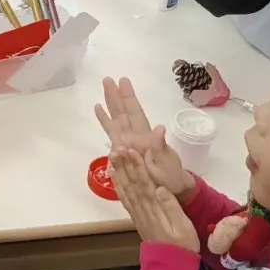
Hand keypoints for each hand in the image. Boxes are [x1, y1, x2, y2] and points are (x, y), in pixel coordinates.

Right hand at [94, 77, 192, 198]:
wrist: (168, 190)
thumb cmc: (170, 176)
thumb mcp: (167, 162)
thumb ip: (160, 146)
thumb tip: (160, 128)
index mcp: (145, 136)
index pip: (135, 113)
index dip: (129, 98)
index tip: (123, 81)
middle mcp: (135, 136)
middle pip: (123, 112)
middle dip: (116, 96)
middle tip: (108, 79)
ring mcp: (127, 143)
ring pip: (116, 119)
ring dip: (110, 104)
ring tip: (104, 88)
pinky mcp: (121, 153)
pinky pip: (111, 133)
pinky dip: (105, 121)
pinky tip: (99, 110)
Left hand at [111, 149, 198, 251]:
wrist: (171, 264)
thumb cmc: (183, 244)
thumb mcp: (184, 227)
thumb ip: (172, 207)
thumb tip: (161, 188)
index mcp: (156, 209)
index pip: (145, 183)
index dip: (137, 166)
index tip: (131, 151)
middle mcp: (143, 209)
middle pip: (133, 183)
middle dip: (125, 164)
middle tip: (119, 147)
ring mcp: (138, 213)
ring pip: (126, 189)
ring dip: (120, 172)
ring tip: (114, 156)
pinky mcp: (136, 217)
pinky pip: (124, 199)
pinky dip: (118, 186)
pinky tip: (114, 176)